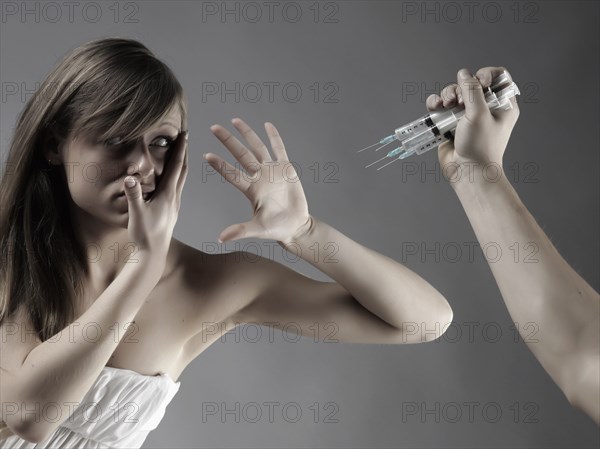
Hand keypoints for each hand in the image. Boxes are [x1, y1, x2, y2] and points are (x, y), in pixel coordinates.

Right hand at [123, 130, 187, 256]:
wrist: (152, 256)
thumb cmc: (144, 236)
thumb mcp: (136, 214)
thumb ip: (133, 195)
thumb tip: (130, 177)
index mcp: (168, 196)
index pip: (176, 167)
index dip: (180, 150)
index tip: (184, 134)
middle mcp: (174, 199)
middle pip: (182, 171)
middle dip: (183, 153)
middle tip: (185, 138)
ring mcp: (174, 207)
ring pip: (181, 181)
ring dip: (182, 166)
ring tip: (182, 155)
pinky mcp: (171, 213)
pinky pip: (176, 190)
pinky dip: (177, 179)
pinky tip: (173, 181)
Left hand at [205, 118, 310, 244]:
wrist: (295, 226)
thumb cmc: (276, 228)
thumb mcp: (258, 229)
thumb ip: (241, 230)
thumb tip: (221, 238)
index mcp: (251, 189)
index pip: (232, 174)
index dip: (220, 165)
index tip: (206, 155)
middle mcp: (259, 177)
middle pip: (241, 154)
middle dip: (228, 141)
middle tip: (214, 128)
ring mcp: (272, 171)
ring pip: (257, 147)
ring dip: (247, 134)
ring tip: (235, 120)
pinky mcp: (286, 169)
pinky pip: (279, 149)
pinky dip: (274, 137)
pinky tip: (267, 125)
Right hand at [426, 66, 519, 180]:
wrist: (467, 172)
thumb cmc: (480, 146)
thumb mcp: (479, 114)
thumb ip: (472, 90)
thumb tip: (463, 73)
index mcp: (502, 104)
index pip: (498, 77)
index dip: (486, 74)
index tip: (479, 82)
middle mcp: (485, 108)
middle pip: (471, 83)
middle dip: (461, 87)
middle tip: (460, 102)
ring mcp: (466, 115)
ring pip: (454, 93)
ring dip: (447, 94)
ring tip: (445, 105)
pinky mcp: (450, 123)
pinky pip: (441, 106)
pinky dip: (436, 103)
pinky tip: (435, 106)